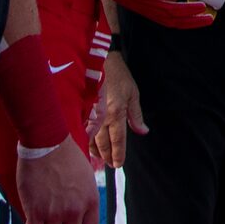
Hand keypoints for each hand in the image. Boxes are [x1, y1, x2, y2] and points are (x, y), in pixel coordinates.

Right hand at [12, 134, 95, 223]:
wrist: (47, 142)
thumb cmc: (65, 154)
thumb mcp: (85, 176)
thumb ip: (84, 196)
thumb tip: (80, 211)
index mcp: (90, 200)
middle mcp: (75, 209)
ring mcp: (55, 212)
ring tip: (40, 223)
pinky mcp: (36, 211)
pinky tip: (29, 221)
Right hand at [93, 49, 146, 170]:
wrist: (99, 59)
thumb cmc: (118, 75)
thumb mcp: (133, 93)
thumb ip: (136, 115)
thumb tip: (142, 131)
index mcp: (116, 113)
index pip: (118, 141)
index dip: (118, 154)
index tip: (118, 164)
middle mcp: (102, 117)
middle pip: (103, 144)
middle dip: (106, 156)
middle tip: (110, 164)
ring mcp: (89, 114)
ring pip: (91, 140)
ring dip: (95, 151)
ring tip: (100, 157)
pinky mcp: (81, 110)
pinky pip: (82, 131)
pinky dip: (85, 141)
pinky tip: (87, 145)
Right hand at [96, 0, 213, 28]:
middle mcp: (144, 1)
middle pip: (166, 10)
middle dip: (186, 10)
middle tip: (203, 6)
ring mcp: (148, 10)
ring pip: (171, 20)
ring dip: (190, 21)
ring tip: (208, 18)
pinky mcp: (150, 15)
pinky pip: (169, 23)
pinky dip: (185, 24)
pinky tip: (197, 21)